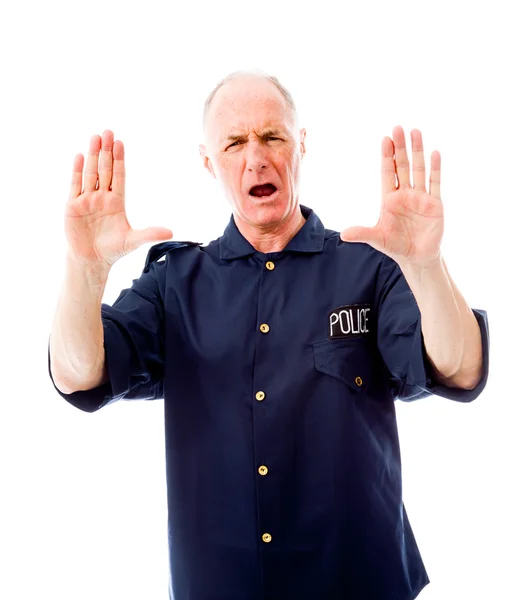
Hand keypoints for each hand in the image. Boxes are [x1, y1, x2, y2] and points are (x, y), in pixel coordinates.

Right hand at [65, 130, 172, 267]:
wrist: (92, 260)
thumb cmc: (113, 250)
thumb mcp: (133, 241)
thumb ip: (150, 234)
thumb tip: (171, 233)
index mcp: (117, 202)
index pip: (118, 176)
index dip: (119, 160)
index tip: (120, 143)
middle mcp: (102, 197)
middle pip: (104, 170)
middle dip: (106, 151)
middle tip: (108, 132)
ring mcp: (87, 200)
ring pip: (90, 173)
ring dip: (92, 155)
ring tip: (95, 138)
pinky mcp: (73, 206)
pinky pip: (75, 185)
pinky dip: (77, 171)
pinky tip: (80, 156)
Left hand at [340, 127, 443, 267]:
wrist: (416, 258)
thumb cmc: (395, 246)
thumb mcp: (377, 239)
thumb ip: (362, 233)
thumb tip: (343, 235)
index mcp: (389, 199)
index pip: (387, 172)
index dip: (387, 156)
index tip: (385, 139)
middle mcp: (405, 194)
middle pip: (403, 166)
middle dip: (400, 147)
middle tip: (398, 127)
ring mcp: (420, 197)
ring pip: (419, 169)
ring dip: (418, 151)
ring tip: (415, 132)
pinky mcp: (435, 204)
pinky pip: (435, 183)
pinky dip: (435, 169)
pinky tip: (434, 153)